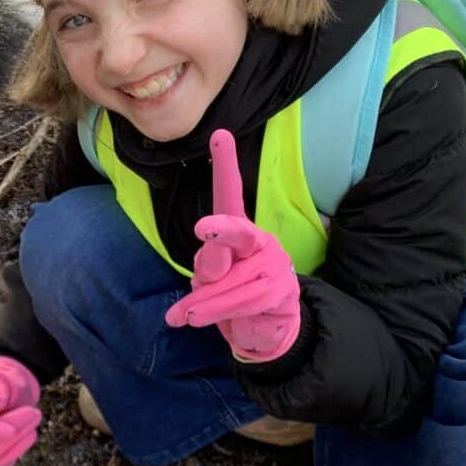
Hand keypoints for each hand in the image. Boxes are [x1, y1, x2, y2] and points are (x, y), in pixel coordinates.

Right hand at [0, 356, 41, 465]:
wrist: (17, 387)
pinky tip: (29, 432)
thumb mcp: (1, 380)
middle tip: (34, 412)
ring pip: (0, 453)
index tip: (11, 430)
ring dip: (22, 435)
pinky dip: (20, 448)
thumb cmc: (6, 381)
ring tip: (33, 415)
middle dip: (15, 427)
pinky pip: (6, 461)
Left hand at [164, 128, 301, 361]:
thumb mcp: (209, 279)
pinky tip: (199, 321)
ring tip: (182, 316)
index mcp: (237, 231)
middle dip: (222, 230)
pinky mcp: (283, 291)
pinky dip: (220, 312)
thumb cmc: (229, 295)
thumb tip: (210, 267)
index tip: (219, 135)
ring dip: (205, 301)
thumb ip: (208, 268)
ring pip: (234, 281)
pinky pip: (248, 300)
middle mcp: (258, 240)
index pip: (230, 194)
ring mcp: (275, 263)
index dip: (226, 165)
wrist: (260, 330)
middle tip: (202, 229)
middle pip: (239, 232)